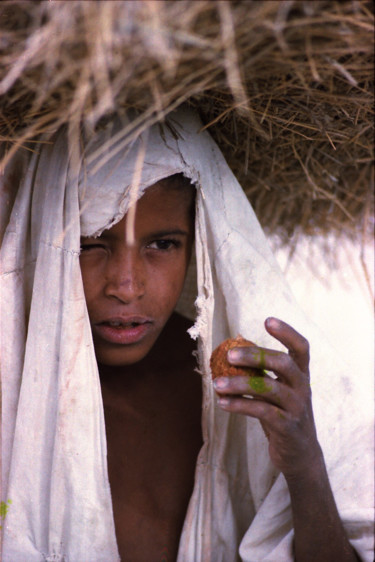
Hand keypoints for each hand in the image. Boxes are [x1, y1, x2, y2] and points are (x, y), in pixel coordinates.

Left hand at [213, 317, 322, 479]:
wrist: (300, 456)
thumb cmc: (282, 416)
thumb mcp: (276, 393)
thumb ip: (262, 374)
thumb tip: (230, 354)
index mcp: (301, 375)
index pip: (301, 347)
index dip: (287, 332)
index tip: (267, 320)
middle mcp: (303, 388)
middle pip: (283, 363)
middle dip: (256, 355)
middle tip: (230, 354)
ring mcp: (297, 407)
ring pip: (269, 388)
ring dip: (239, 384)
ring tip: (216, 383)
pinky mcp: (288, 426)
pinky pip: (261, 411)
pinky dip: (240, 405)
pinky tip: (221, 403)